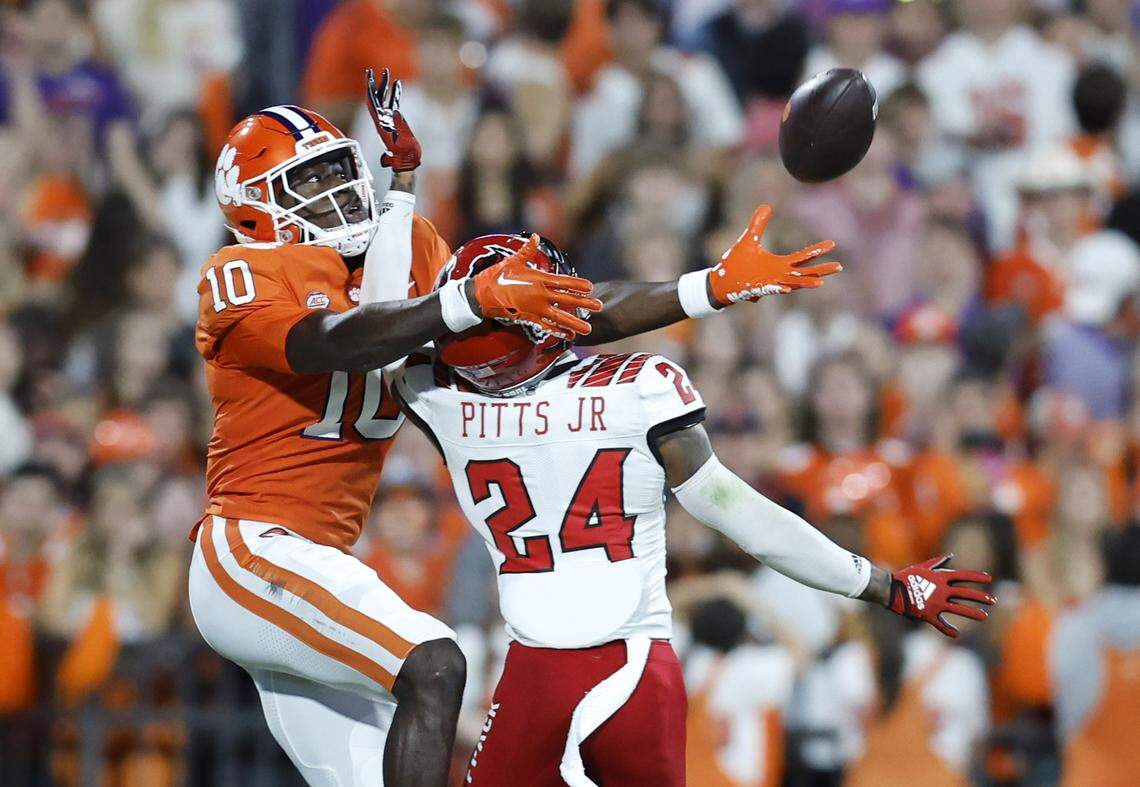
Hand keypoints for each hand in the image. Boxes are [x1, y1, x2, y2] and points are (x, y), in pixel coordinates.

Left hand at [365, 67, 420, 171]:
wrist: (407, 162)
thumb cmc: (405, 154)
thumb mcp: (403, 140)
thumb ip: (399, 125)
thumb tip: (395, 111)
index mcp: (380, 124)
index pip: (372, 103)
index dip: (369, 89)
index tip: (369, 77)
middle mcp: (382, 121)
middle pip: (375, 99)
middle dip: (374, 84)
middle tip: (372, 71)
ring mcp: (388, 120)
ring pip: (383, 100)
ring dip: (384, 86)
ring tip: (386, 73)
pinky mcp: (396, 122)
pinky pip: (393, 104)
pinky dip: (395, 94)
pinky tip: (397, 84)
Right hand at [471, 234, 601, 339]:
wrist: (481, 295)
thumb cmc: (497, 276)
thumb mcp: (513, 261)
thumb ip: (527, 250)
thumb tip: (535, 236)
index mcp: (538, 279)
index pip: (563, 282)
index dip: (578, 285)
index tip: (590, 287)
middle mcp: (539, 295)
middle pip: (566, 300)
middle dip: (584, 303)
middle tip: (599, 306)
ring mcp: (534, 309)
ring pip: (559, 317)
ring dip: (575, 323)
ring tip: (588, 328)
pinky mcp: (528, 319)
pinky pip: (546, 326)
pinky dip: (558, 331)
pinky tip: (569, 335)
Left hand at [709, 205, 840, 304]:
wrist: (721, 281)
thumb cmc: (736, 263)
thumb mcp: (750, 239)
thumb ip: (759, 224)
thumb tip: (766, 206)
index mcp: (779, 264)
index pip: (802, 257)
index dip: (817, 251)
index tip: (832, 244)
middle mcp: (778, 275)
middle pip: (804, 273)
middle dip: (821, 269)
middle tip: (839, 266)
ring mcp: (769, 283)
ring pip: (792, 284)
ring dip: (805, 283)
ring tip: (820, 282)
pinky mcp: (758, 289)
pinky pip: (771, 290)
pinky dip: (780, 288)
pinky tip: (789, 287)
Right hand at [887, 554, 995, 637]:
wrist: (890, 590)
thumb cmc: (905, 577)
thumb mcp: (922, 567)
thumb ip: (938, 563)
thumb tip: (951, 556)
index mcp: (940, 577)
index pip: (963, 575)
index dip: (976, 576)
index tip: (989, 578)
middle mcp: (941, 590)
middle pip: (965, 593)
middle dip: (980, 597)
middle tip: (992, 601)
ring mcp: (936, 603)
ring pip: (958, 609)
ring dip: (973, 613)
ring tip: (985, 616)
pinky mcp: (928, 614)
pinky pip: (941, 624)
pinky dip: (949, 630)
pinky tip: (957, 634)